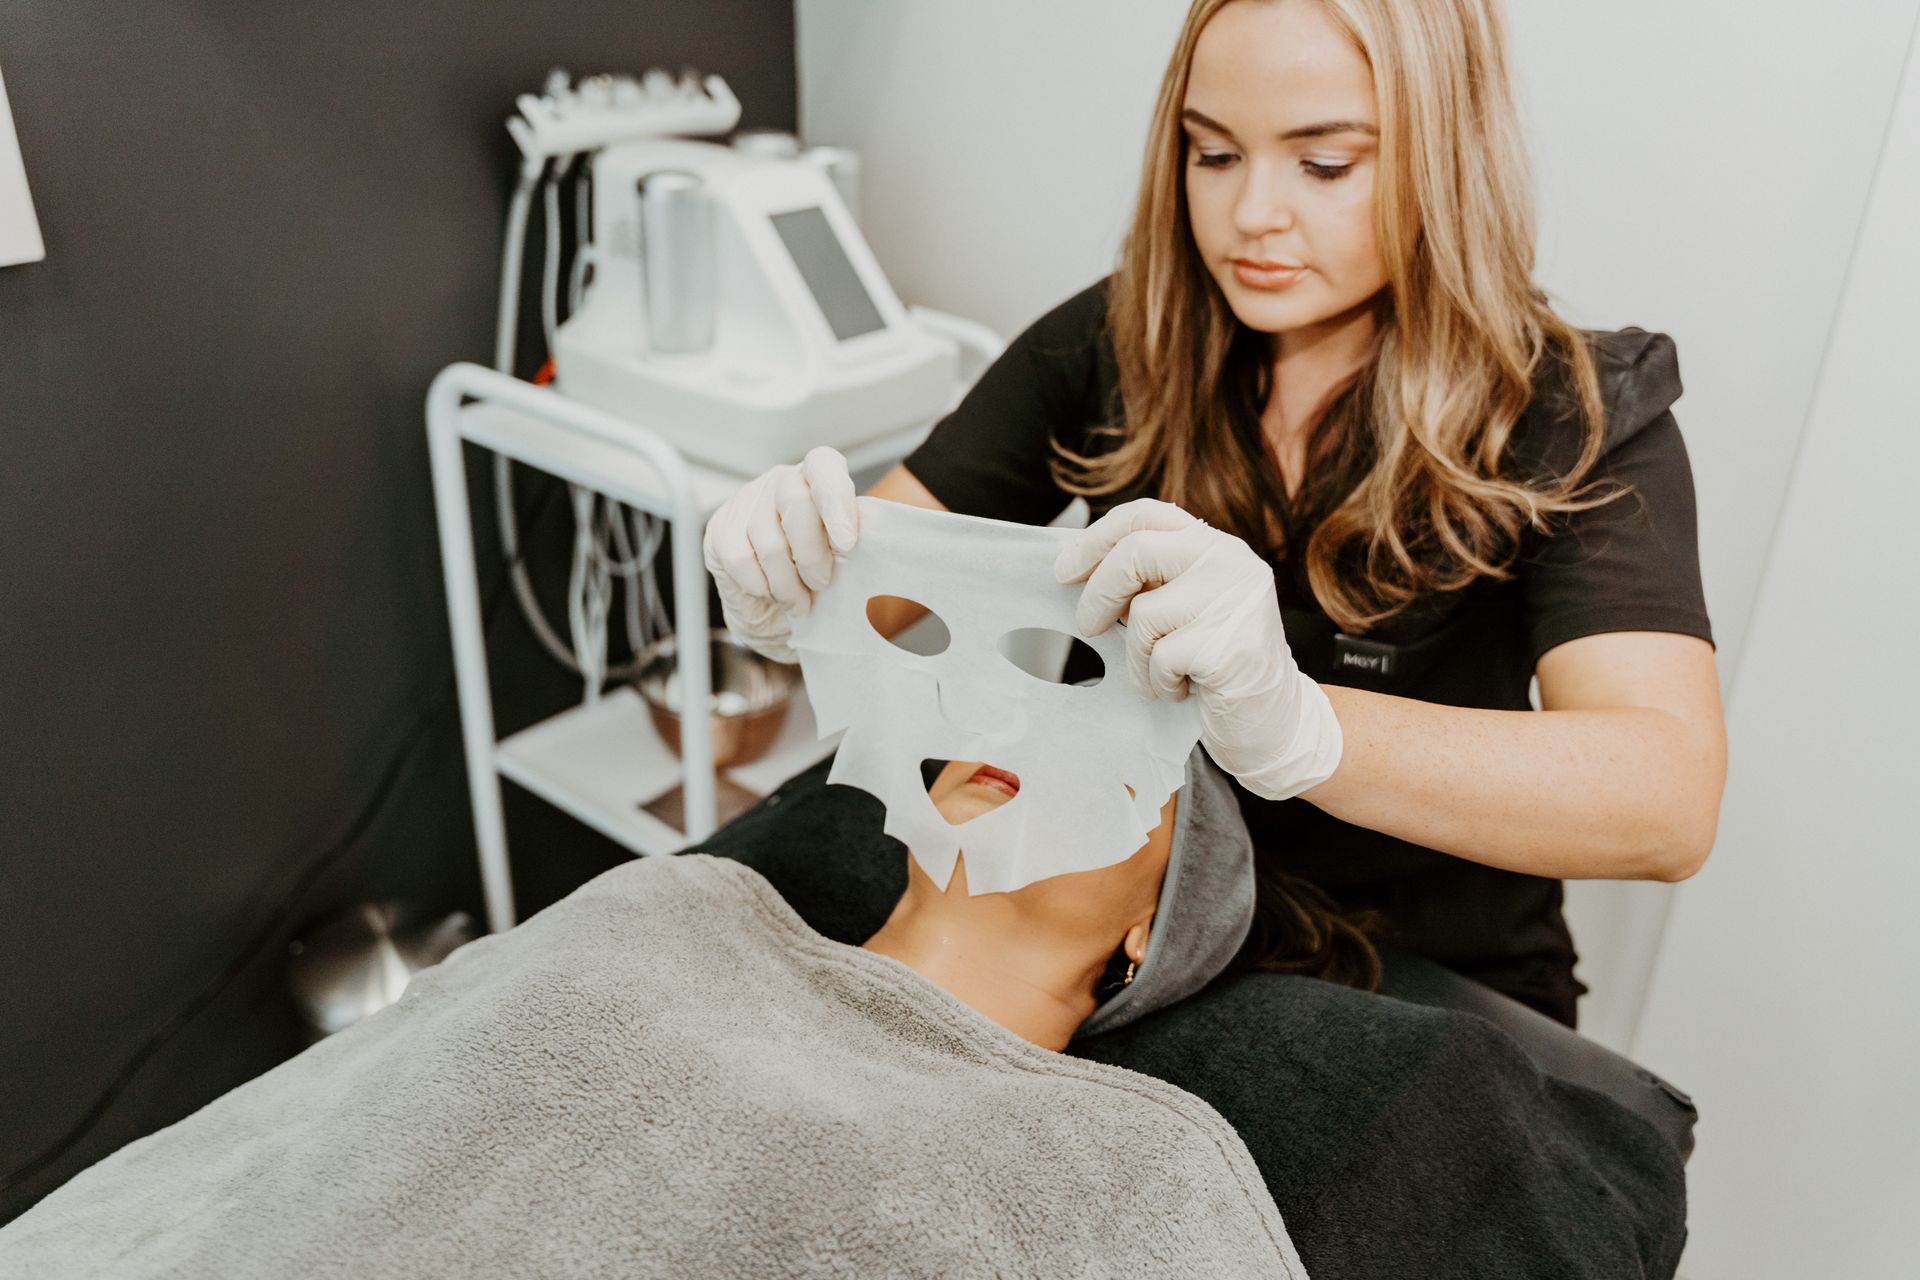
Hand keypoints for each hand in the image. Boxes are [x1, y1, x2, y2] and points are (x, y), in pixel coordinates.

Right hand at [702, 447, 858, 662]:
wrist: (775, 613)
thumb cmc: (818, 581)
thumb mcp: (847, 563)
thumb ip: (860, 551)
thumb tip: (882, 559)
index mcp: (819, 478)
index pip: (824, 465)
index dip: (836, 501)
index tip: (847, 543)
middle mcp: (781, 481)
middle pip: (795, 502)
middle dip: (812, 553)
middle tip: (822, 583)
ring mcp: (747, 501)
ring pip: (768, 540)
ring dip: (787, 583)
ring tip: (799, 603)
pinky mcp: (720, 529)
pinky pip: (740, 559)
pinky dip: (760, 585)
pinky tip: (770, 595)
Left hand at [1053, 498, 1343, 800]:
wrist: (1273, 721)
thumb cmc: (1216, 665)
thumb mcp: (1185, 609)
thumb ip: (1148, 583)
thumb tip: (1076, 572)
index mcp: (1215, 546)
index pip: (1147, 515)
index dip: (1096, 538)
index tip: (1065, 570)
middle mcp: (1230, 562)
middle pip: (1137, 552)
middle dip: (1098, 592)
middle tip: (1087, 626)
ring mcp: (1234, 601)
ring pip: (1144, 614)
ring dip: (1137, 657)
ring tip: (1159, 675)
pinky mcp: (1229, 644)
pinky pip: (1161, 658)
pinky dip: (1157, 683)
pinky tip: (1181, 690)